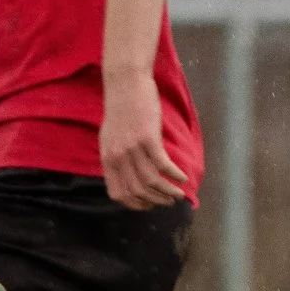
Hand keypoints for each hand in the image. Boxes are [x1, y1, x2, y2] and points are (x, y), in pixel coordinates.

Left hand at [99, 72, 188, 208]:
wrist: (125, 85)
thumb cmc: (120, 110)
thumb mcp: (110, 138)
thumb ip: (116, 157)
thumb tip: (127, 175)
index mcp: (107, 159)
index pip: (118, 193)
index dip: (135, 204)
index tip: (148, 205)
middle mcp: (117, 156)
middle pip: (137, 190)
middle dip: (155, 200)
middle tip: (168, 201)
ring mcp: (132, 148)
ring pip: (151, 181)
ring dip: (167, 191)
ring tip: (178, 194)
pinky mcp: (147, 138)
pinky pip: (163, 164)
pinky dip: (174, 174)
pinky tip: (183, 177)